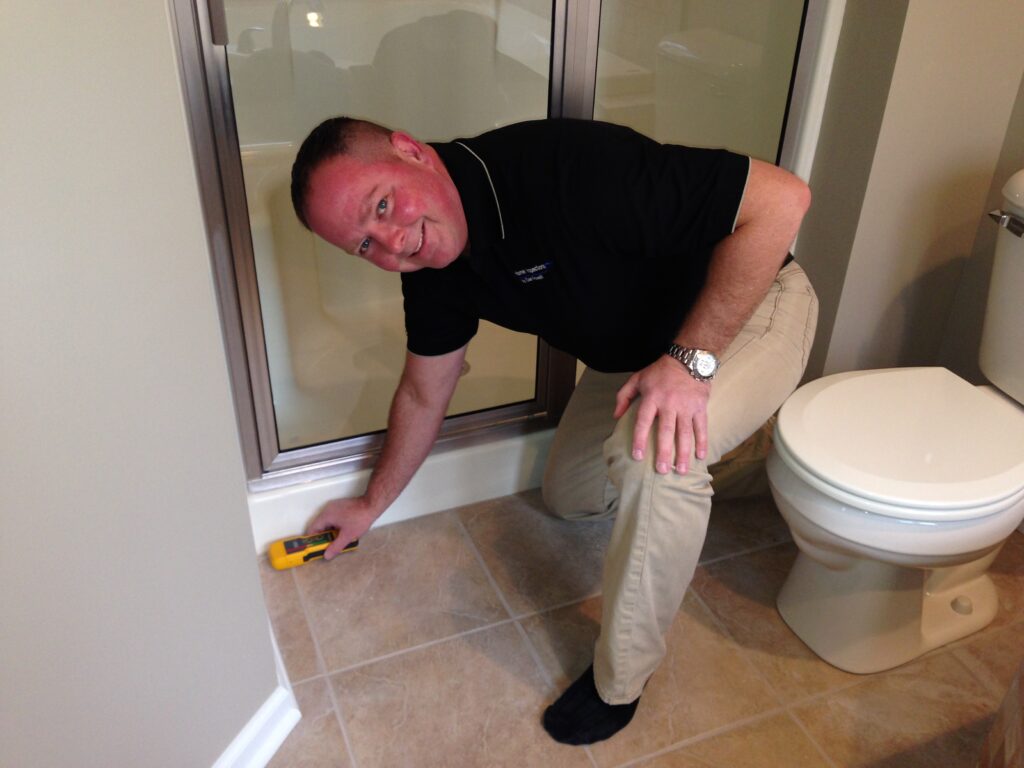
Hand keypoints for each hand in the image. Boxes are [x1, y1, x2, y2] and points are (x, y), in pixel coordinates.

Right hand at [305, 497, 378, 559]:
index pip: (312, 529)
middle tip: (327, 546)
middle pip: (319, 525)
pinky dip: (335, 526)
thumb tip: (327, 555)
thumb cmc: (360, 519)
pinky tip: (342, 532)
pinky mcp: (341, 506)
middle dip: (323, 536)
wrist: (372, 505)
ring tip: (336, 540)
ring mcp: (334, 506)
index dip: (313, 539)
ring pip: (327, 522)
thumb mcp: (347, 536)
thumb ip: (336, 546)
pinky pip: (333, 517)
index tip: (315, 547)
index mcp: (326, 516)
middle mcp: (328, 509)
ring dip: (330, 531)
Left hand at [613, 355, 709, 474]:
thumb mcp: (637, 378)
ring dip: (683, 453)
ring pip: (684, 433)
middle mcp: (669, 403)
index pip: (643, 421)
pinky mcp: (700, 407)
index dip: (640, 439)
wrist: (688, 359)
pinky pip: (701, 427)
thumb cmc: (660, 371)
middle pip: (666, 431)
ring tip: (681, 470)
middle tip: (661, 470)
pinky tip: (701, 456)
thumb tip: (616, 416)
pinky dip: (702, 442)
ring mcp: (686, 406)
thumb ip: (623, 396)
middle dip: (664, 452)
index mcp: (652, 397)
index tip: (638, 456)